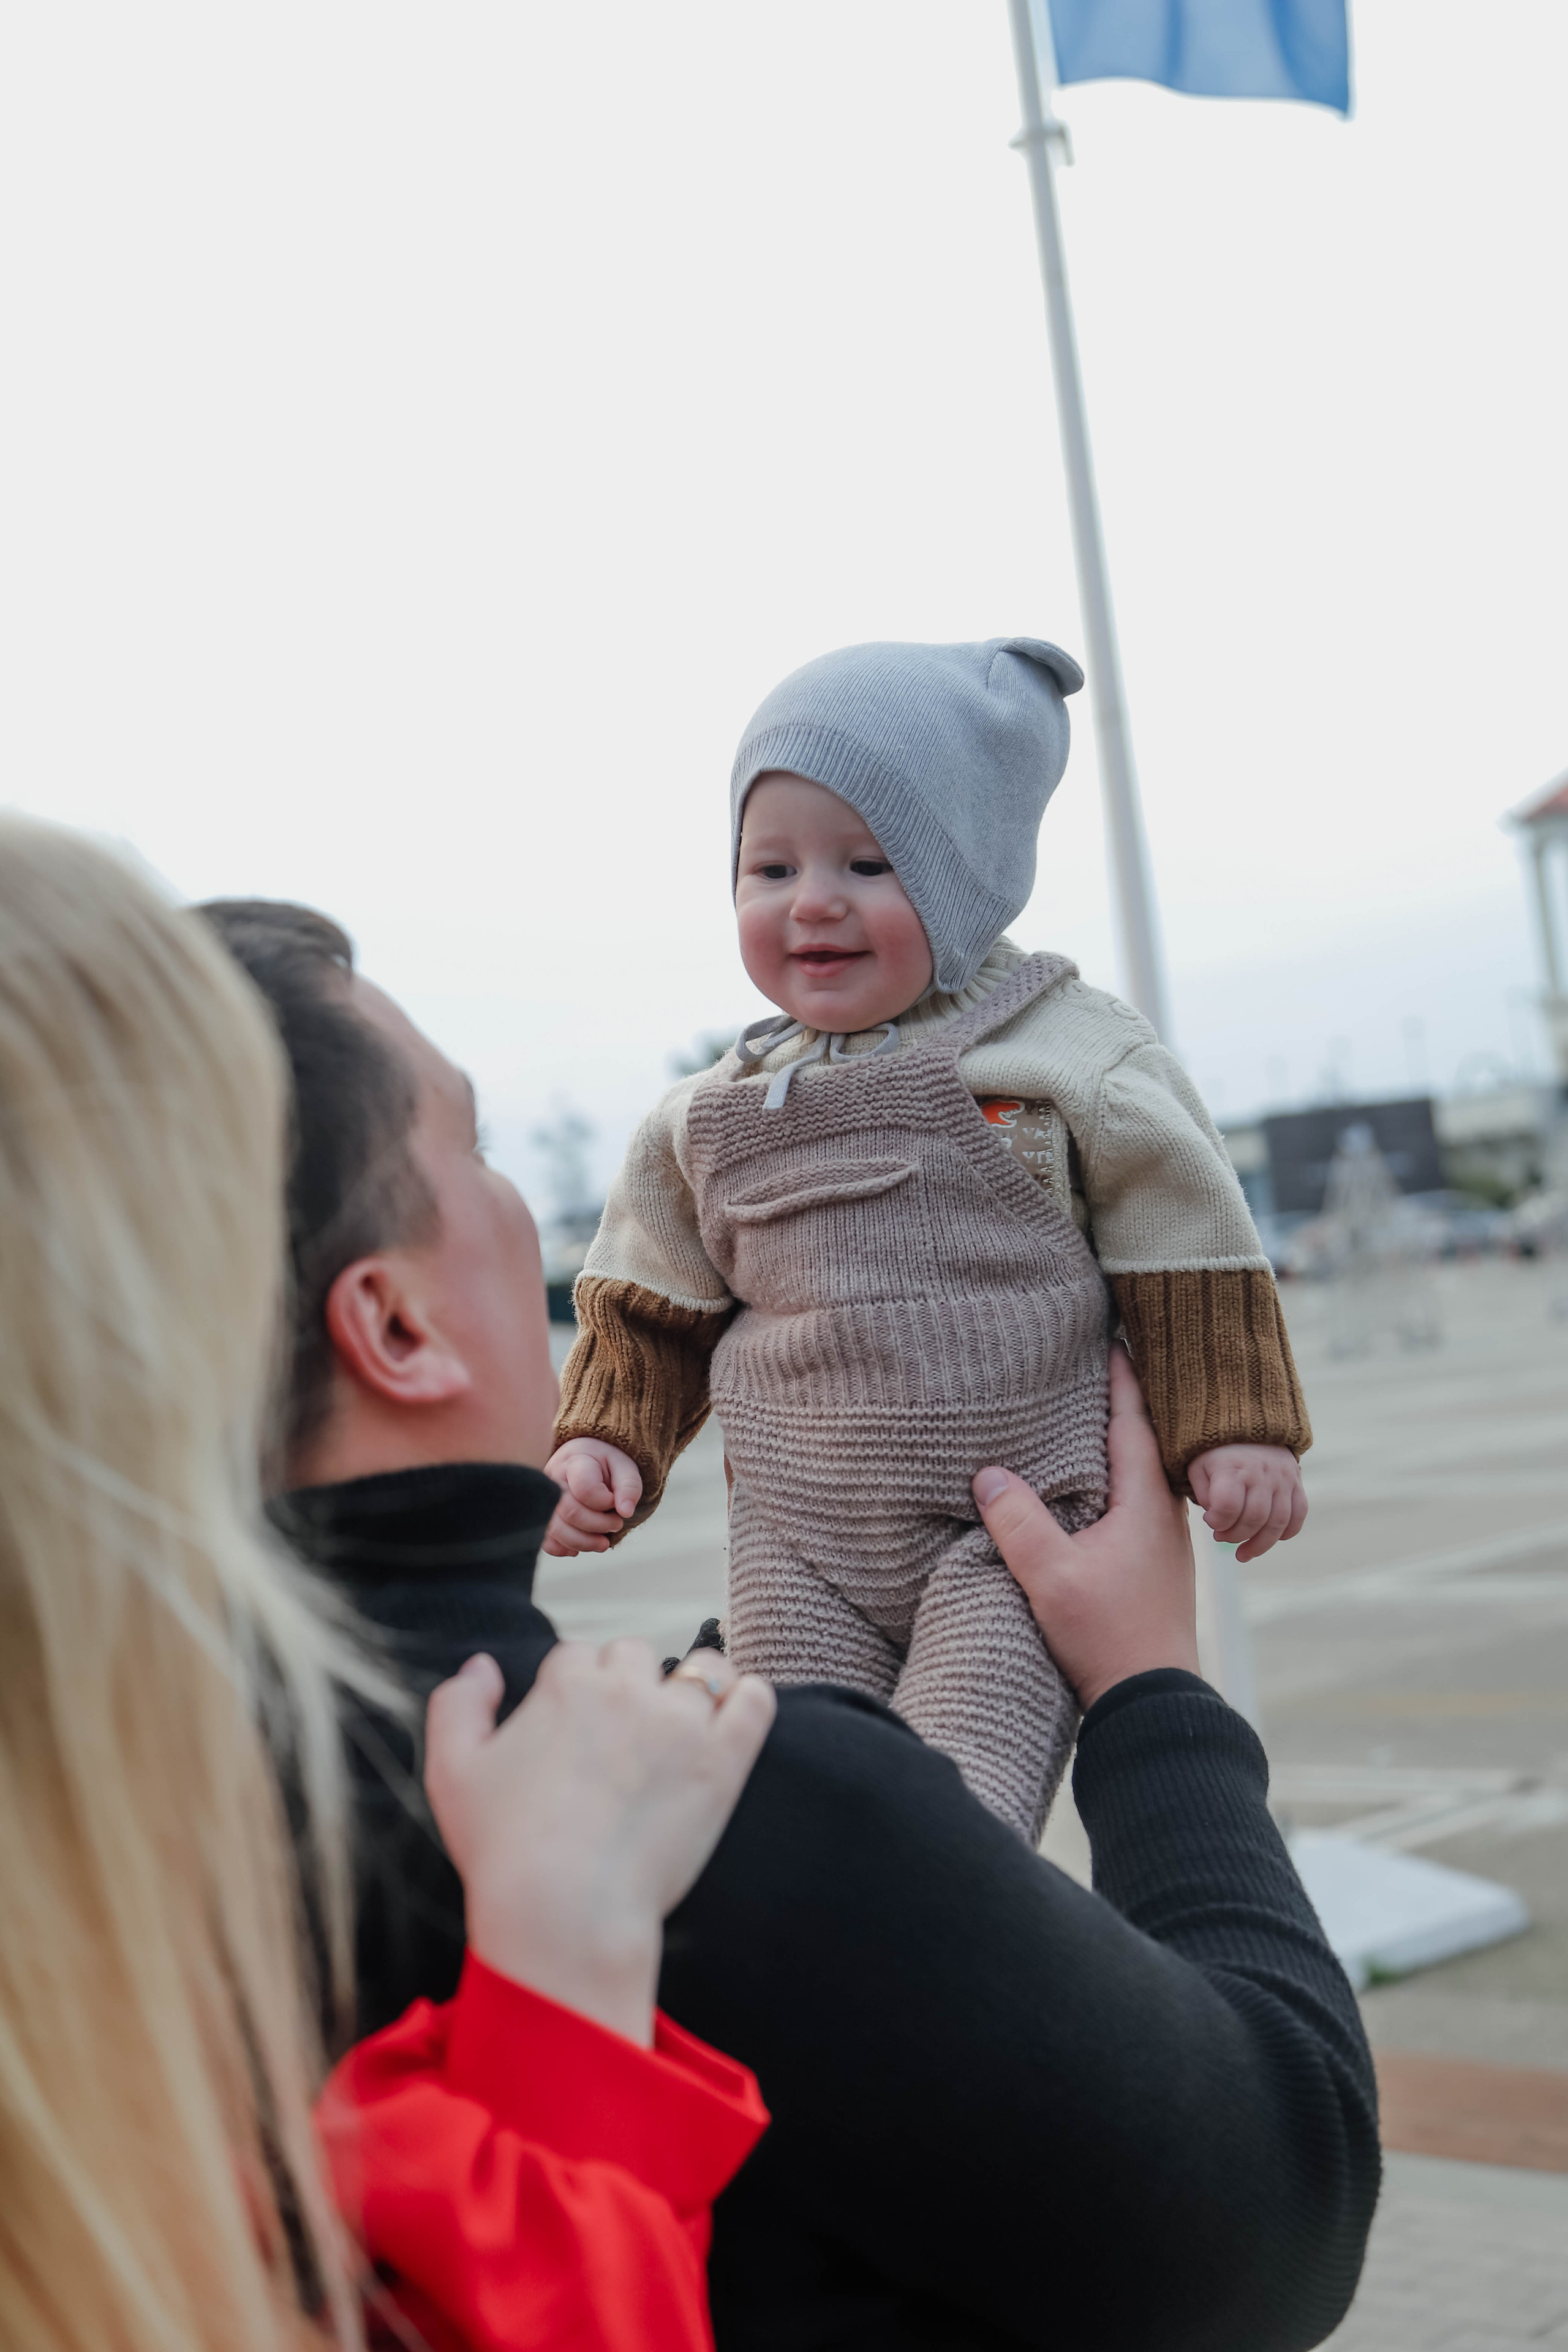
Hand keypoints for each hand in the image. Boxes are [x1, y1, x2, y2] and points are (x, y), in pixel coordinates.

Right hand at [425, 1641, 774, 2045]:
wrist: (565, 1911)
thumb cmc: (504, 1849)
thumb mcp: (451, 1770)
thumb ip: (458, 1704)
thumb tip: (482, 1665)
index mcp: (567, 1684)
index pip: (578, 1656)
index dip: (575, 1689)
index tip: (575, 1729)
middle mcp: (628, 1690)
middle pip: (636, 1656)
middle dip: (628, 1685)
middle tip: (620, 1739)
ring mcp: (682, 1724)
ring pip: (702, 1670)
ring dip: (692, 1688)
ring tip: (680, 1728)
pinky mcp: (723, 1762)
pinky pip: (754, 1701)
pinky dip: (748, 1699)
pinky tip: (732, 1720)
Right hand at [542, 1437, 643, 1553]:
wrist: (585, 1460)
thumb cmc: (605, 1465)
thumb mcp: (624, 1466)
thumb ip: (629, 1486)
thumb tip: (626, 1511)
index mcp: (576, 1462)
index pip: (585, 1488)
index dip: (605, 1502)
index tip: (615, 1501)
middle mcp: (554, 1478)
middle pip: (570, 1511)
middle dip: (598, 1525)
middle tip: (617, 1524)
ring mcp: (544, 1498)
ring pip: (555, 1528)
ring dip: (583, 1542)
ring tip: (603, 1543)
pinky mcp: (543, 1515)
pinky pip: (546, 1539)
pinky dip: (563, 1548)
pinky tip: (580, 1547)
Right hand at [972, 1347, 1198, 1712]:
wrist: (1152, 1703)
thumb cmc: (1107, 1638)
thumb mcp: (1050, 1576)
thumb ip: (1018, 1521)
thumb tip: (988, 1474)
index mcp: (1145, 1505)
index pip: (1135, 1422)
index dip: (1122, 1379)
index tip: (1113, 1339)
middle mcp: (1164, 1517)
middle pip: (1147, 1442)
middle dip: (1125, 1403)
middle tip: (1103, 1365)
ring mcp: (1165, 1545)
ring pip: (1143, 1475)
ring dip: (1121, 1444)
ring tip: (1092, 1419)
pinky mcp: (1156, 1569)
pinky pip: (1138, 1504)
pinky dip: (1118, 1480)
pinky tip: (1096, 1489)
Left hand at [1187, 1443, 1305, 1563]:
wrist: (1247, 1424)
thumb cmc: (1216, 1453)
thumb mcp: (1198, 1467)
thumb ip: (1203, 1494)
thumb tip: (1217, 1521)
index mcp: (1231, 1467)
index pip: (1228, 1505)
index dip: (1217, 1522)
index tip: (1209, 1522)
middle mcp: (1260, 1472)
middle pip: (1254, 1518)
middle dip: (1235, 1537)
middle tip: (1222, 1538)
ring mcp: (1282, 1478)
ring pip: (1278, 1522)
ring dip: (1260, 1545)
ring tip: (1243, 1554)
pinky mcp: (1295, 1482)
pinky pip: (1298, 1514)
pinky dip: (1286, 1533)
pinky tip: (1269, 1539)